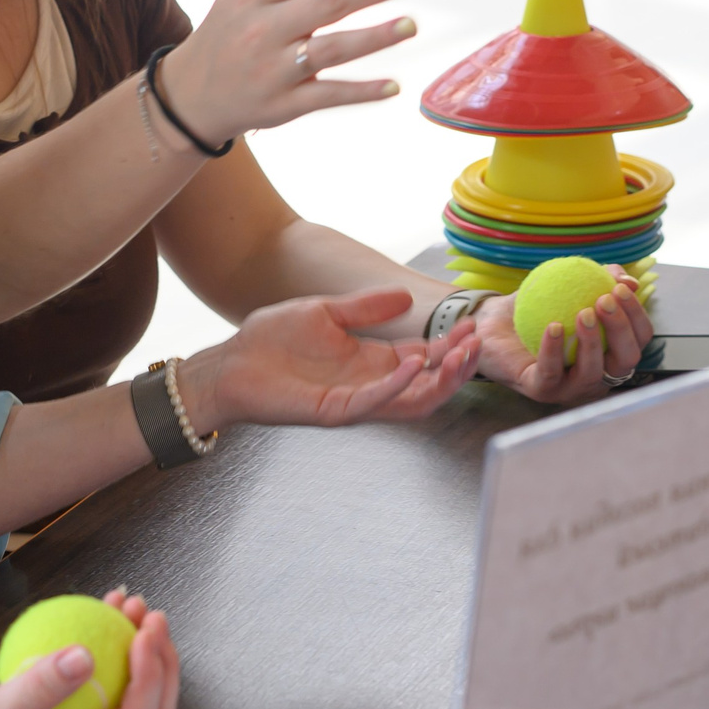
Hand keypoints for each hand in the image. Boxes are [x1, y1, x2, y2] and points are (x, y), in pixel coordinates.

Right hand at [0, 591, 178, 708]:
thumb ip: (41, 687)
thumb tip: (85, 654)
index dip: (152, 673)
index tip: (145, 629)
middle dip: (160, 663)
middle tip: (151, 615)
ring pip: (139, 707)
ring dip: (145, 659)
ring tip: (133, 610)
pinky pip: (115, 700)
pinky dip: (120, 663)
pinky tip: (108, 623)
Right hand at [156, 0, 424, 147]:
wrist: (190, 96)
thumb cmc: (229, 32)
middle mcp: (262, 29)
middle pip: (328, 2)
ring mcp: (272, 70)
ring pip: (331, 49)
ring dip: (375, 37)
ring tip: (412, 25)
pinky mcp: (282, 106)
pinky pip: (328, 96)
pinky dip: (362, 92)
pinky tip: (394, 85)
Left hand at [182, 287, 479, 427]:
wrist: (231, 362)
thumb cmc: (272, 339)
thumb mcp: (326, 312)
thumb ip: (365, 308)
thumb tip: (405, 296)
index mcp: (372, 362)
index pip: (425, 358)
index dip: (450, 346)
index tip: (472, 327)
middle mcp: (370, 385)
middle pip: (428, 384)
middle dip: (457, 367)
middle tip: (477, 345)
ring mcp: (354, 400)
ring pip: (411, 401)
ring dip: (439, 381)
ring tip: (459, 356)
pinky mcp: (334, 412)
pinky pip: (374, 403)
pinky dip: (396, 386)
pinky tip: (413, 364)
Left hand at [473, 274, 653, 401]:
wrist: (493, 322)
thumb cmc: (537, 307)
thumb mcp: (569, 286)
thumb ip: (598, 280)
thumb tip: (629, 281)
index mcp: (610, 353)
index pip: (638, 339)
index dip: (637, 316)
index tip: (621, 289)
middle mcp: (597, 375)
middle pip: (625, 359)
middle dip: (621, 330)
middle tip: (605, 300)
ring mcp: (571, 387)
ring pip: (593, 372)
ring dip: (592, 342)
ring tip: (583, 313)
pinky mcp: (542, 391)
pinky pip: (551, 373)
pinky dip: (554, 350)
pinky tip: (554, 326)